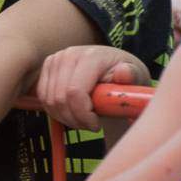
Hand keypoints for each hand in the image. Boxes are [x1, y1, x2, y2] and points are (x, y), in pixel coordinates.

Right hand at [37, 46, 151, 130]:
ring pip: (49, 101)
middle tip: (91, 125)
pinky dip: (56, 112)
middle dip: (75, 119)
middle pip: (59, 99)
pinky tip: (73, 113)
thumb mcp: (136, 77)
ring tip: (84, 119)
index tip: (97, 125)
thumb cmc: (126, 77)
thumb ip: (131, 76)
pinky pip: (43, 98)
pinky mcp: (47, 68)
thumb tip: (123, 72)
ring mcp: (55, 60)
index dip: (83, 115)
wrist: (114, 68)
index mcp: (91, 56)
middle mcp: (69, 54)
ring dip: (66, 118)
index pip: (75, 92)